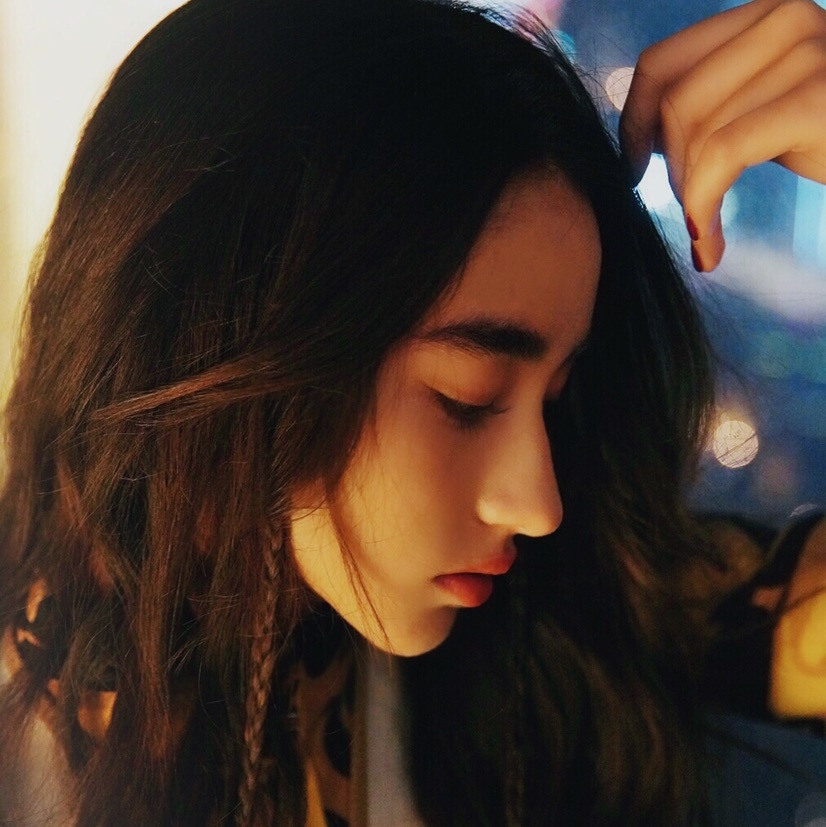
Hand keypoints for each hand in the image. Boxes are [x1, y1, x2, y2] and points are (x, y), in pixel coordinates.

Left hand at [620, 0, 825, 271]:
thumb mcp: (761, 108)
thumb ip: (712, 103)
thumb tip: (639, 134)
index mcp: (761, 15)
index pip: (660, 64)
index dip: (632, 124)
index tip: (632, 169)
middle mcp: (784, 17)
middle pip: (673, 105)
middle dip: (669, 171)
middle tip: (692, 211)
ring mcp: (806, 52)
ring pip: (694, 133)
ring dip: (689, 196)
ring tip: (707, 229)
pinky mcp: (816, 99)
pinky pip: (722, 157)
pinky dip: (703, 206)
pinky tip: (708, 246)